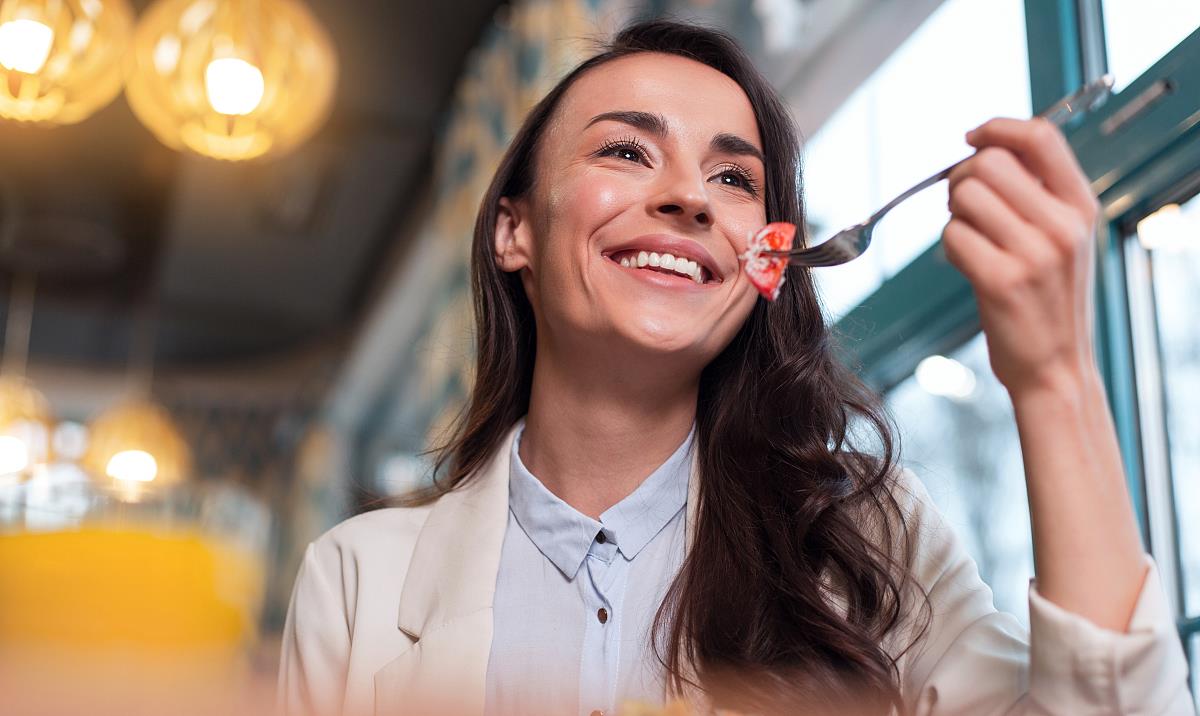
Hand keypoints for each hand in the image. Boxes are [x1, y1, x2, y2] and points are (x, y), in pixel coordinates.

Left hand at [943, 117, 1102, 396]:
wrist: (1056, 369)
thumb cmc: (1048, 300)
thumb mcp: (1063, 239)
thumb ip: (1038, 194)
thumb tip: (987, 148)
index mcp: (1081, 206)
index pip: (1041, 136)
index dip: (998, 127)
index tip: (972, 138)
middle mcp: (1063, 225)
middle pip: (990, 162)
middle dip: (962, 178)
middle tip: (963, 205)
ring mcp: (1034, 254)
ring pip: (965, 196)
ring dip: (954, 215)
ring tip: (971, 240)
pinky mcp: (1001, 281)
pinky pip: (952, 236)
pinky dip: (950, 247)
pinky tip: (967, 266)